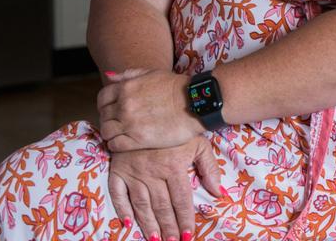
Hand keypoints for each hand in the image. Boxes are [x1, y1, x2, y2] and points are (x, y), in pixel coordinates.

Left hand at [99, 68, 203, 151]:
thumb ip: (129, 75)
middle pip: (103, 116)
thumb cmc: (176, 87)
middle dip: (109, 120)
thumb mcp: (152, 73)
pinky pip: (115, 145)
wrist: (195, 103)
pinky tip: (125, 142)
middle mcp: (124, 105)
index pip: (102, 98)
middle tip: (119, 123)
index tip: (113, 110)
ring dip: (111, 133)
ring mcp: (129, 123)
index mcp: (126, 88)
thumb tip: (109, 76)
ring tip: (122, 134)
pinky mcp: (138, 140)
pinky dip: (116, 145)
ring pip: (106, 132)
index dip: (105, 105)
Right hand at [107, 138, 222, 240]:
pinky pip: (117, 194)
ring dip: (148, 224)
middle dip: (168, 227)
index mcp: (173, 166)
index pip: (181, 199)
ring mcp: (133, 172)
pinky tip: (126, 224)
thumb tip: (218, 193)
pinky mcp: (117, 170)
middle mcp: (152, 171)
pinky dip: (121, 210)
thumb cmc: (176, 127)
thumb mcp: (197, 142)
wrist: (146, 109)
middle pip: (162, 206)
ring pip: (141, 204)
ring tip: (155, 239)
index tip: (189, 235)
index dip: (185, 219)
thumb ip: (209, 168)